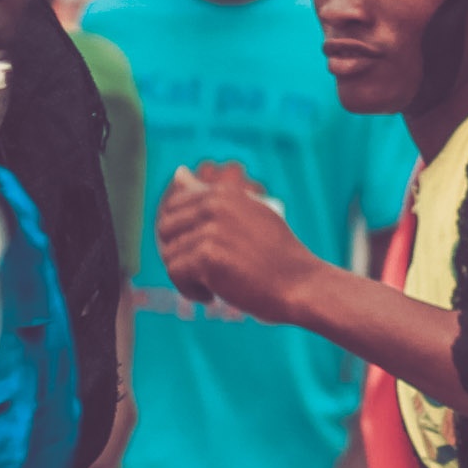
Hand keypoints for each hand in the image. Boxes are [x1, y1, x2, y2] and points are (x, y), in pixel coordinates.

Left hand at [155, 164, 317, 322]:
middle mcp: (215, 205)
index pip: (175, 206)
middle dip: (180, 253)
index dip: (181, 235)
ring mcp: (211, 230)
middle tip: (206, 271)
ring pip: (169, 255)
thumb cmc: (276, 256)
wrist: (301, 285)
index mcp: (223, 192)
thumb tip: (178, 171)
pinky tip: (213, 296)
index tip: (203, 253)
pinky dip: (191, 291)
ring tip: (216, 285)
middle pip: (166, 229)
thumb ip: (210, 196)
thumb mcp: (245, 214)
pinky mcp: (207, 257)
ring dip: (188, 276)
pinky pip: (175, 274)